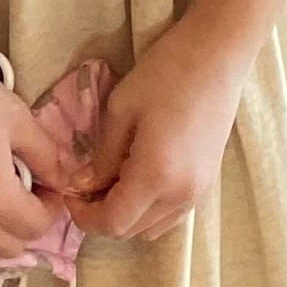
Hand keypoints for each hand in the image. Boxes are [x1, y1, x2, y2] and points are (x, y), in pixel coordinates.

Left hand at [72, 22, 247, 243]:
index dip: (85, 217)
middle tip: (84, 185)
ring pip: (152, 227)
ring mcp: (199, 192)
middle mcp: (180, 195)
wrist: (217, 55)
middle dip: (102, 215)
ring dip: (127, 214)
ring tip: (111, 179)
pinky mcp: (208, 183)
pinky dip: (149, 209)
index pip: (113, 223)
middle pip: (132, 231)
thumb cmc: (165, 74)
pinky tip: (138, 177)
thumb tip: (83, 186)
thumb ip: (101, 157)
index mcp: (155, 176)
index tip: (70, 194)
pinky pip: (171, 214)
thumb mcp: (121, 110)